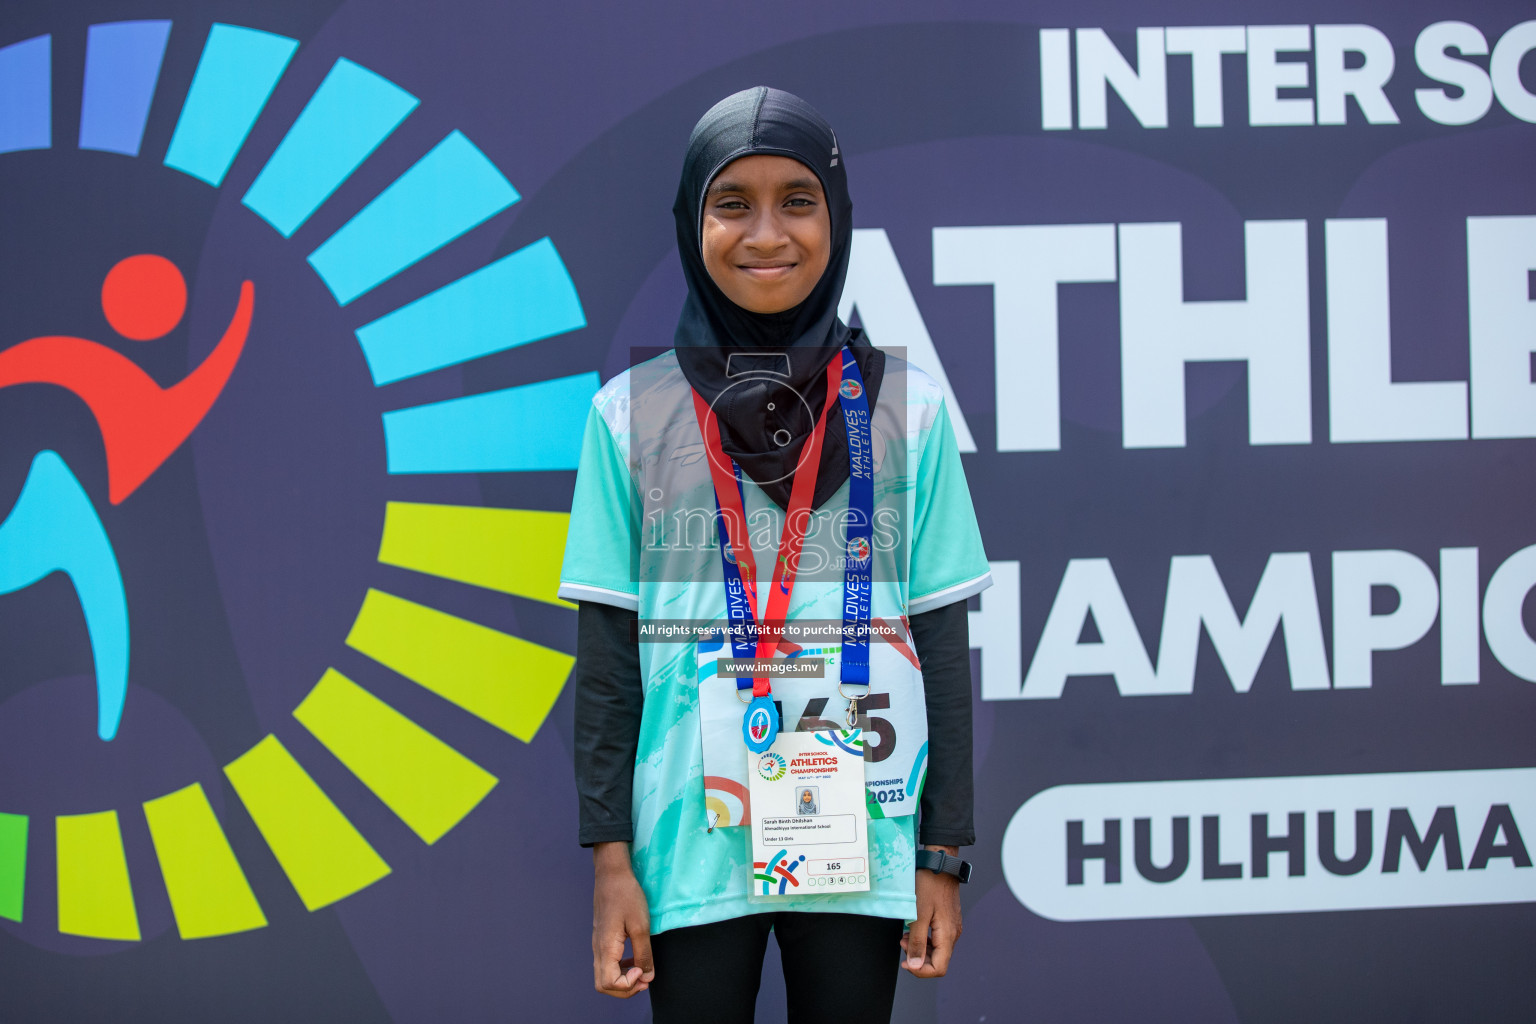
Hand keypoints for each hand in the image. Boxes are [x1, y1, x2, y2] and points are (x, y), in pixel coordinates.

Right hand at [592, 842, 654, 997]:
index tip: (642, 970)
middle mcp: (598, 950)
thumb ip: (644, 954)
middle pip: (603, 985)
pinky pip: (607, 964)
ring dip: (623, 980)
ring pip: (604, 976)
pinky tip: (635, 960)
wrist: (612, 875)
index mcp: (606, 948)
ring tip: (641, 971)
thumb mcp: (641, 925)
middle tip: (644, 978)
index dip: (627, 984)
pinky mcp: (602, 940)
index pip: (608, 983)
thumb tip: (647, 977)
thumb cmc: (626, 896)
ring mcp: (598, 945)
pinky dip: (621, 969)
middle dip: (625, 988)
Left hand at [903, 844, 961, 977]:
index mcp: (948, 935)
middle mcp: (953, 934)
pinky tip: (913, 928)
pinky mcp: (948, 920)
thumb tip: (915, 965)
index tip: (905, 962)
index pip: (939, 968)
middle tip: (903, 943)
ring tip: (905, 935)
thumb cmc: (929, 885)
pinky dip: (924, 938)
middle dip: (918, 958)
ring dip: (920, 948)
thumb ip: (916, 942)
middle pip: (938, 961)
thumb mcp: (918, 914)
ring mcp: (951, 927)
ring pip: (937, 950)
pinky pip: (937, 938)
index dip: (921, 970)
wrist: (939, 864)